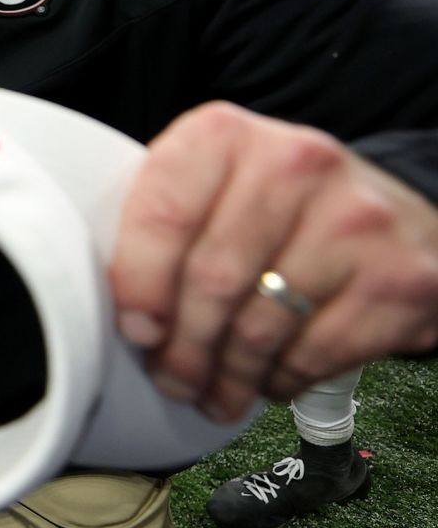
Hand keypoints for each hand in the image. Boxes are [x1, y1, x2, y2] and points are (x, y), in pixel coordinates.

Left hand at [110, 102, 437, 422]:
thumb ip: (166, 222)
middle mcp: (295, 164)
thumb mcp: (215, 184)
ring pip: (261, 326)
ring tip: (210, 392)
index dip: (139, 284)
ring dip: (226, 374)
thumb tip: (124, 315)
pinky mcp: (399, 278)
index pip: (164, 214)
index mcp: (226, 134)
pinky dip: (279, 379)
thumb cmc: (279, 206)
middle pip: (212, 280)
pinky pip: (315, 353)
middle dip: (182, 347)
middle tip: (170, 379)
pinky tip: (265, 381)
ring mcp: (355, 220)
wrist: (402, 211)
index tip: (135, 330)